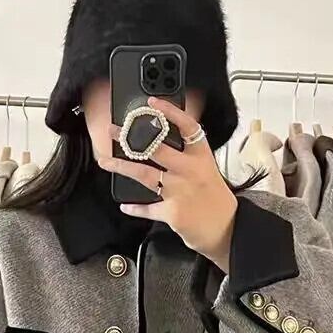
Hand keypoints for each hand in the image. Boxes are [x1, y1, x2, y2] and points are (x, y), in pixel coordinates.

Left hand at [95, 96, 237, 271]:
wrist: (226, 229)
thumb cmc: (216, 200)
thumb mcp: (208, 171)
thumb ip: (188, 158)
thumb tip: (162, 145)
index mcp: (201, 157)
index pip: (187, 127)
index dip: (170, 112)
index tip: (153, 103)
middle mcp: (190, 171)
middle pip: (156, 149)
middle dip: (130, 139)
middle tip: (113, 132)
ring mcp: (179, 191)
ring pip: (144, 175)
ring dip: (121, 167)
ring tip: (105, 161)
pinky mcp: (172, 212)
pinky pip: (147, 208)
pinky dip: (135, 207)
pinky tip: (125, 205)